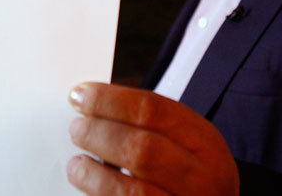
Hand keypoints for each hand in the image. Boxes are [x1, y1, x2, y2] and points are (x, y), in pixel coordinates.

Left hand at [67, 82, 238, 195]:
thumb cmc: (191, 176)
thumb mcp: (185, 143)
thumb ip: (146, 124)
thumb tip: (92, 105)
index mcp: (205, 142)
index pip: (152, 109)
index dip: (109, 100)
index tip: (80, 95)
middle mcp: (201, 178)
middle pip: (141, 148)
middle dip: (99, 134)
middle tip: (76, 128)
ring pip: (132, 191)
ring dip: (94, 174)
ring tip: (76, 164)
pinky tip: (87, 186)